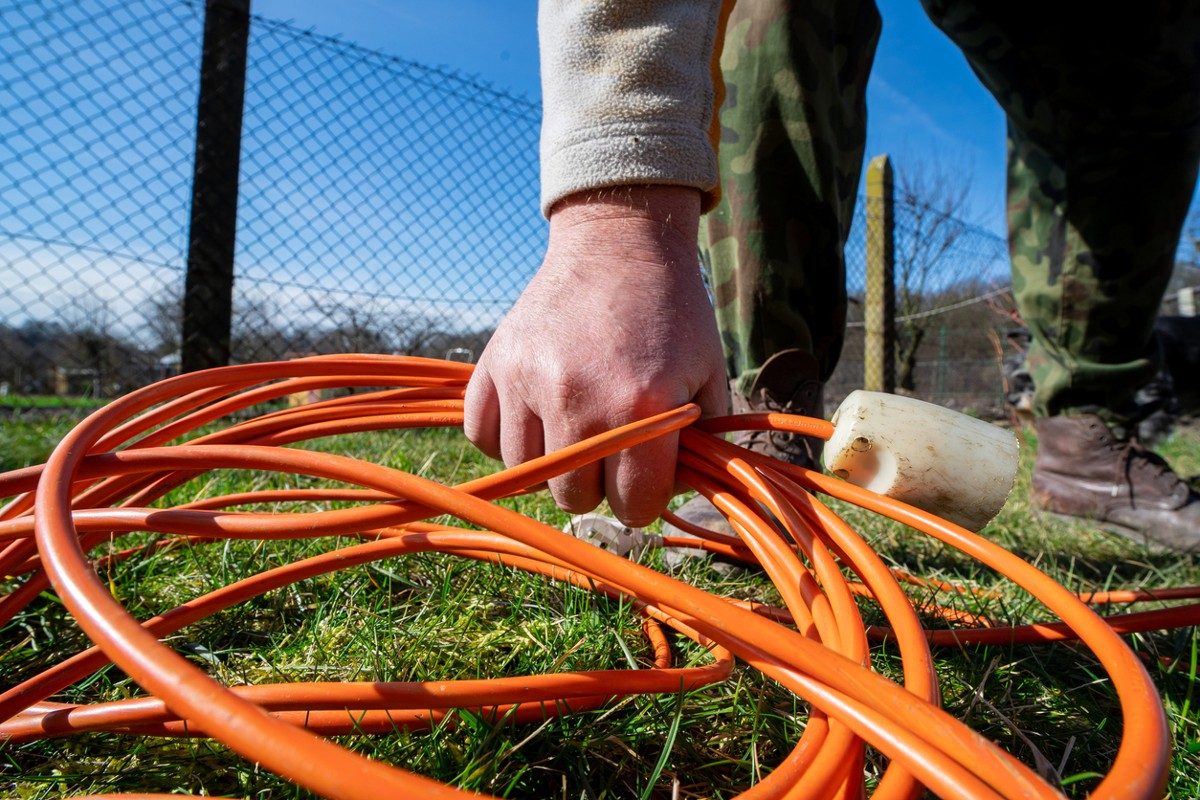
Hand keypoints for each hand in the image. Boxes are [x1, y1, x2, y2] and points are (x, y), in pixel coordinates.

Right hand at [464, 185, 727, 525]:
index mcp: (640, 406)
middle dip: (599, 482)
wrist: (619, 244)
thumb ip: (698, 446)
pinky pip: (482, 436)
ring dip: (552, 463)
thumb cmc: (673, 314)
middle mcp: (578, 398)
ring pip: (526, 474)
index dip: (645, 496)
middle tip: (612, 447)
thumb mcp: (707, 376)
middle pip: (575, 497)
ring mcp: (527, 379)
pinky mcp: (494, 363)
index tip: (646, 473)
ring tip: (574, 427)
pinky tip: (535, 416)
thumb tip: (669, 495)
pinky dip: (506, 437)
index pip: (633, 506)